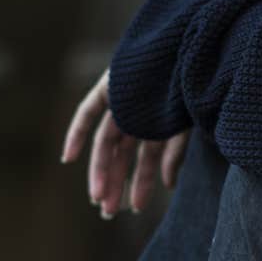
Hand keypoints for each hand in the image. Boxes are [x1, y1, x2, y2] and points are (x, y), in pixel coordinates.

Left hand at [61, 69, 191, 218]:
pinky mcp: (109, 85)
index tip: (133, 207)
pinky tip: (68, 159)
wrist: (188, 47)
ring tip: (99, 200)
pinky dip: (77, 133)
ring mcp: (123, 100)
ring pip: (107, 143)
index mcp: (161, 122)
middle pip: (123, 155)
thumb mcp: (185, 128)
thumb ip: (174, 153)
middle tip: (109, 213)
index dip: (139, 181)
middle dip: (117, 184)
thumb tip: (168, 187)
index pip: (146, 157)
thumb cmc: (193, 86)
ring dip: (102, 172)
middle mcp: (139, 113)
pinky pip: (88, 112)